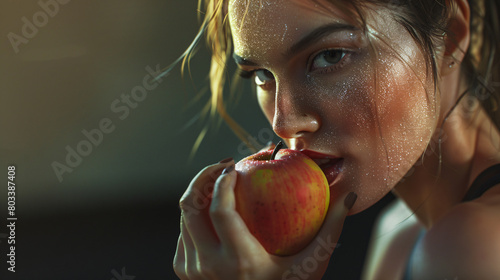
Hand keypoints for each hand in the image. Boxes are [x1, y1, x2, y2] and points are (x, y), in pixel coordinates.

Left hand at [173, 153, 356, 279]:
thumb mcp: (313, 265)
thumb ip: (331, 230)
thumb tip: (350, 196)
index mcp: (240, 261)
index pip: (221, 210)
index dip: (223, 181)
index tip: (236, 165)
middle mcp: (210, 266)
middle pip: (191, 206)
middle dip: (204, 176)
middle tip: (225, 165)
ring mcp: (193, 270)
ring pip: (185, 216)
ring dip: (201, 192)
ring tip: (222, 181)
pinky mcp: (185, 271)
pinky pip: (185, 231)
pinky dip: (197, 213)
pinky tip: (215, 206)